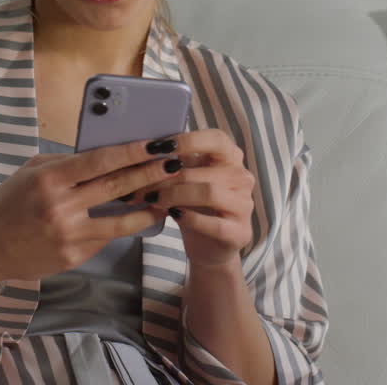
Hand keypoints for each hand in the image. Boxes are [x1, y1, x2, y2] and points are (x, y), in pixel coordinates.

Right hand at [0, 139, 184, 283]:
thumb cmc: (9, 203)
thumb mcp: (32, 172)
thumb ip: (66, 163)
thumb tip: (106, 154)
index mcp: (49, 179)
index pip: (99, 161)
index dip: (132, 151)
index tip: (156, 143)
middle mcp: (60, 207)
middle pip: (116, 187)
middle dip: (150, 174)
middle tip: (175, 163)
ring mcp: (68, 235)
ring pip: (121, 220)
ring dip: (149, 207)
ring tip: (169, 196)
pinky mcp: (73, 256)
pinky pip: (106, 237)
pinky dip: (124, 226)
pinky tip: (141, 217)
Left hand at [141, 129, 254, 271]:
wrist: (209, 247)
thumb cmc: (194, 206)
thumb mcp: (186, 178)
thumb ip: (176, 161)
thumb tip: (147, 147)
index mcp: (231, 158)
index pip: (216, 139)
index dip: (187, 140)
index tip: (158, 148)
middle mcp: (242, 177)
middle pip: (202, 170)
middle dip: (166, 177)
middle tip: (141, 185)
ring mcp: (244, 205)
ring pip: (208, 193)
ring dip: (174, 195)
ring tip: (152, 200)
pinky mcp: (241, 232)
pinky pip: (213, 223)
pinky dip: (189, 218)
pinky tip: (173, 215)